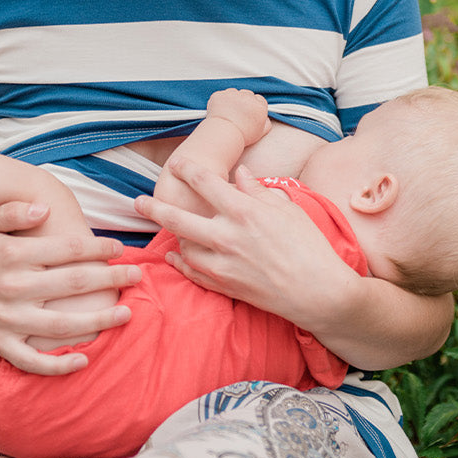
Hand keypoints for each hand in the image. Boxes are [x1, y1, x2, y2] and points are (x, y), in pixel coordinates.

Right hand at [0, 202, 139, 374]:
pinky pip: (34, 361)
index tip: (119, 249)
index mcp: (13, 255)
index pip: (67, 250)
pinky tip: (84, 360)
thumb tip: (43, 207)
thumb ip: (12, 211)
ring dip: (99, 320)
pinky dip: (59, 365)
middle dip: (111, 279)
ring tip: (126, 314)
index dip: (98, 248)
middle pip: (74, 283)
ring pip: (63, 324)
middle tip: (137, 277)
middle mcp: (13, 287)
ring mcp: (8, 320)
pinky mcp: (1, 345)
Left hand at [136, 161, 357, 328]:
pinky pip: (192, 272)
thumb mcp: (288, 210)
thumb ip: (258, 190)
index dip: (187, 170)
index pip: (205, 183)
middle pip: (178, 217)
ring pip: (183, 246)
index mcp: (244, 211)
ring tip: (170, 229)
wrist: (319, 293)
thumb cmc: (310, 247)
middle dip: (153, 207)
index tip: (176, 164)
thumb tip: (239, 173)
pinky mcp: (224, 286)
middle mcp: (227, 236)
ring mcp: (223, 264)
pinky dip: (181, 263)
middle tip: (137, 201)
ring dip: (174, 237)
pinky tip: (175, 255)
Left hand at [205, 88, 269, 141]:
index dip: (253, 106)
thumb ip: (266, 123)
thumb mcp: (260, 133)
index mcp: (259, 105)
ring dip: (232, 100)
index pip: (259, 99)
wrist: (224, 135)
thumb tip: (266, 119)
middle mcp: (247, 97)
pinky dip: (220, 102)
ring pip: (233, 93)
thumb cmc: (242, 136)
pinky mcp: (220, 95)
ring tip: (228, 114)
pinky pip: (221, 95)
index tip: (248, 113)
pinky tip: (220, 112)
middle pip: (247, 94)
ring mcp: (232, 95)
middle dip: (243, 102)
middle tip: (237, 114)